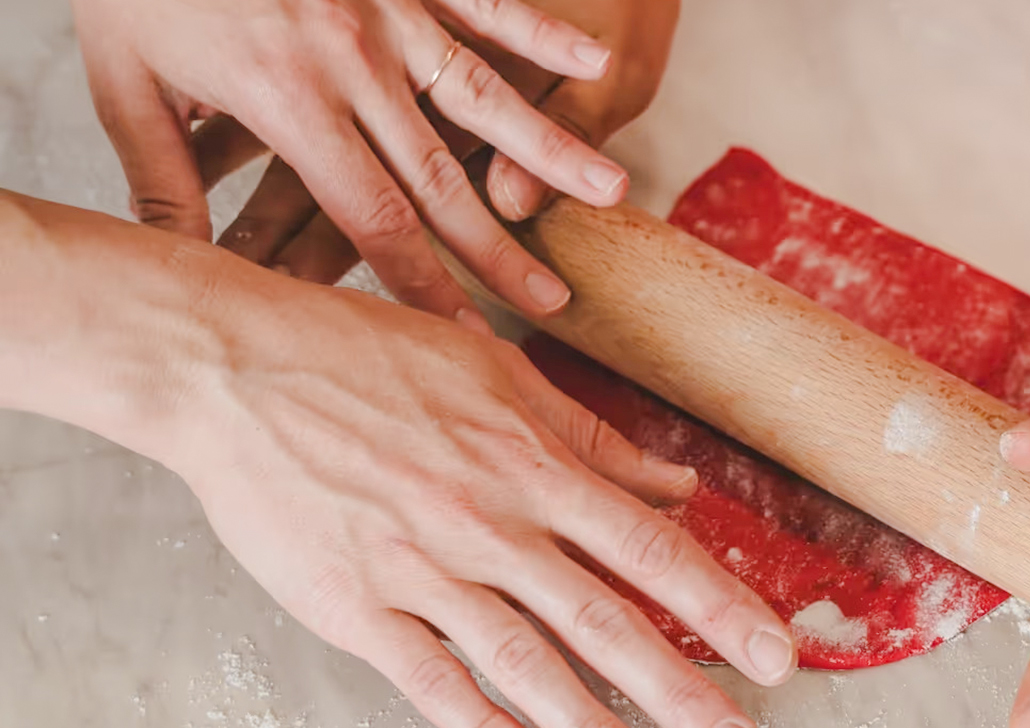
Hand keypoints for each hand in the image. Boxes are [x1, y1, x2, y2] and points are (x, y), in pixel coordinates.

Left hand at [45, 0, 626, 323]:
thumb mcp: (123, 78)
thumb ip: (162, 181)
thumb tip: (179, 264)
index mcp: (288, 99)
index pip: (370, 217)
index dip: (417, 284)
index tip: (457, 336)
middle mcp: (355, 61)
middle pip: (443, 176)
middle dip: (497, 251)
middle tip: (550, 302)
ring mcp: (390, 5)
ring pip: (485, 96)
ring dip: (550, 151)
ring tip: (611, 191)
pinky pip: (488, 2)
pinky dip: (543, 33)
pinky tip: (596, 58)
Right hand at [162, 263, 795, 727]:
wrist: (237, 366)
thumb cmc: (370, 356)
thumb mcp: (497, 374)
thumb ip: (591, 439)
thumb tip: (677, 483)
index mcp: (531, 462)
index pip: (648, 549)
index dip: (718, 605)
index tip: (774, 651)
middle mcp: (490, 523)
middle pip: (603, 622)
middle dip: (681, 686)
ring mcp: (421, 570)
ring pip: (528, 665)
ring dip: (596, 724)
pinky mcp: (356, 607)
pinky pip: (432, 682)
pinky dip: (483, 726)